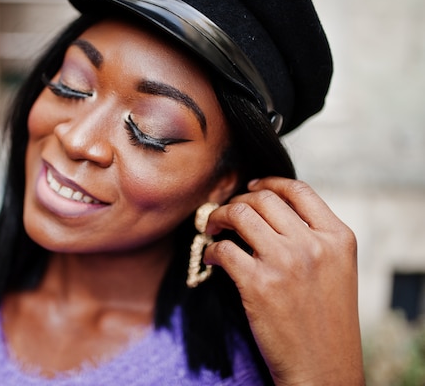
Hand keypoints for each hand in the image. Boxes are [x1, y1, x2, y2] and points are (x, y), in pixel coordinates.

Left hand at [203, 177, 363, 384]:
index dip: (268, 182)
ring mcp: (286, 262)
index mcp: (338, 238)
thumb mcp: (337, 271)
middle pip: (264, 198)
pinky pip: (223, 249)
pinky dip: (211, 249)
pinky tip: (212, 259)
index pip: (299, 190)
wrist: (323, 369)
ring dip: (219, 216)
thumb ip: (313, 238)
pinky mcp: (259, 284)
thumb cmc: (326, 323)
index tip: (250, 187)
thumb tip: (269, 211)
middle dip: (237, 200)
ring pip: (241, 214)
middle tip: (225, 214)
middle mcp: (314, 245)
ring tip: (212, 228)